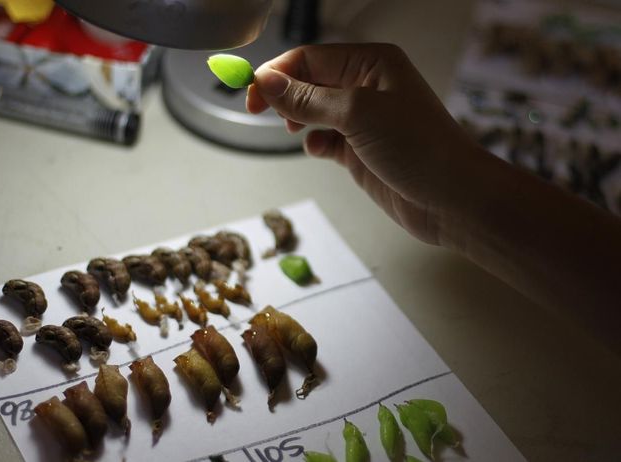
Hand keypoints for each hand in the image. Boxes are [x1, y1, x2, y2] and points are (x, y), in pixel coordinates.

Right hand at [246, 43, 482, 244]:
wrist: (451, 198)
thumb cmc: (418, 147)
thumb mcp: (357, 113)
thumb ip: (308, 98)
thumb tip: (265, 82)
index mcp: (371, 63)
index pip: (310, 58)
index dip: (277, 73)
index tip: (250, 94)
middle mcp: (366, 86)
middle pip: (308, 82)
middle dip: (285, 96)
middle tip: (262, 113)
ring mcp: (363, 119)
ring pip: (312, 111)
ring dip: (298, 120)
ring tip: (297, 132)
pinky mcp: (359, 149)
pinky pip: (323, 138)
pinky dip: (314, 143)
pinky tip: (320, 151)